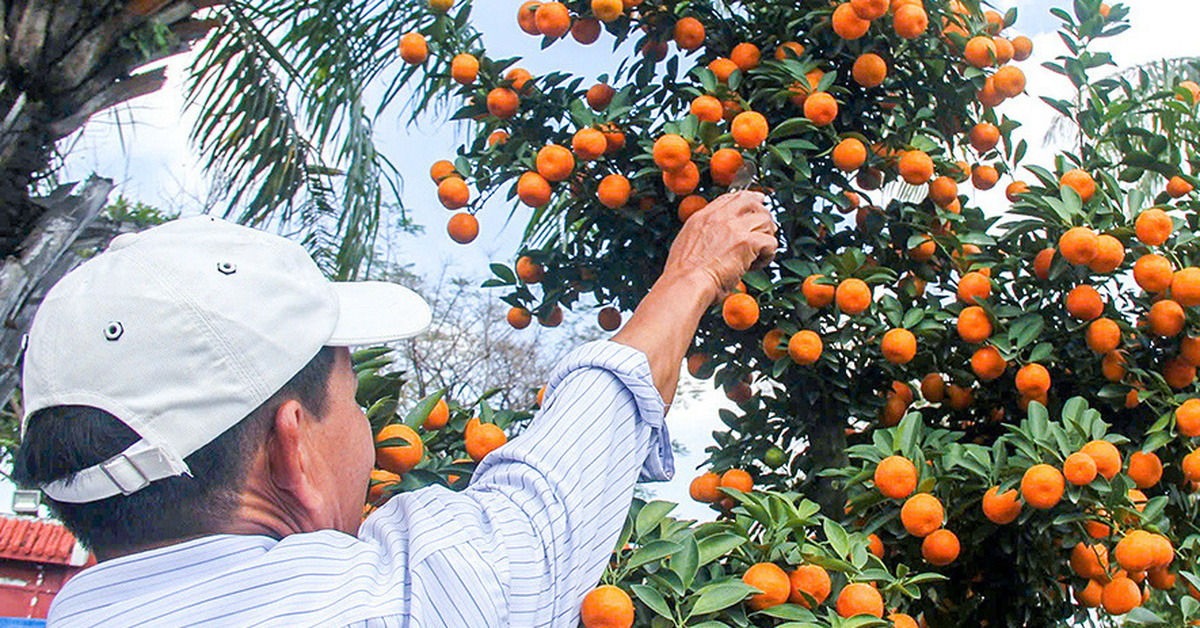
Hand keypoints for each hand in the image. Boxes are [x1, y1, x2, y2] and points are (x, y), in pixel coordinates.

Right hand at [661, 191, 777, 302]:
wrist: (686, 284)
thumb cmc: (683, 275)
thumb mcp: (685, 244)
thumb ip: (701, 235)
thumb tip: (711, 241)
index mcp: (703, 217)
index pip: (732, 198)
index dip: (749, 198)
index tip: (757, 201)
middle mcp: (719, 218)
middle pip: (753, 203)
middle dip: (764, 215)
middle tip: (767, 230)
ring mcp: (734, 228)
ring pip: (765, 221)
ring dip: (766, 237)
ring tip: (758, 254)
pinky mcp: (747, 242)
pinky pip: (770, 242)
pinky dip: (768, 255)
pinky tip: (757, 265)